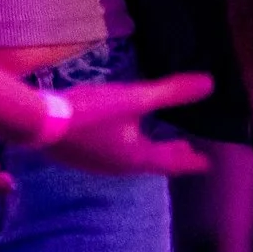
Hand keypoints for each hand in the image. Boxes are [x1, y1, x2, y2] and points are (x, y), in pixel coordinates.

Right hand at [44, 75, 213, 177]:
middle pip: (152, 162)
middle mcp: (120, 166)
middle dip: (171, 156)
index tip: (206, 163)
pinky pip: (115, 155)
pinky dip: (128, 148)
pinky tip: (120, 138)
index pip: (171, 161)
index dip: (190, 160)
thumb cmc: (92, 113)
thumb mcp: (134, 99)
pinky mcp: (83, 156)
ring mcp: (99, 164)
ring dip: (149, 152)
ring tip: (157, 143)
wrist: (42, 124)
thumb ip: (171, 93)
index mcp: (137, 157)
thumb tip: (210, 85)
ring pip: (132, 160)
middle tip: (188, 152)